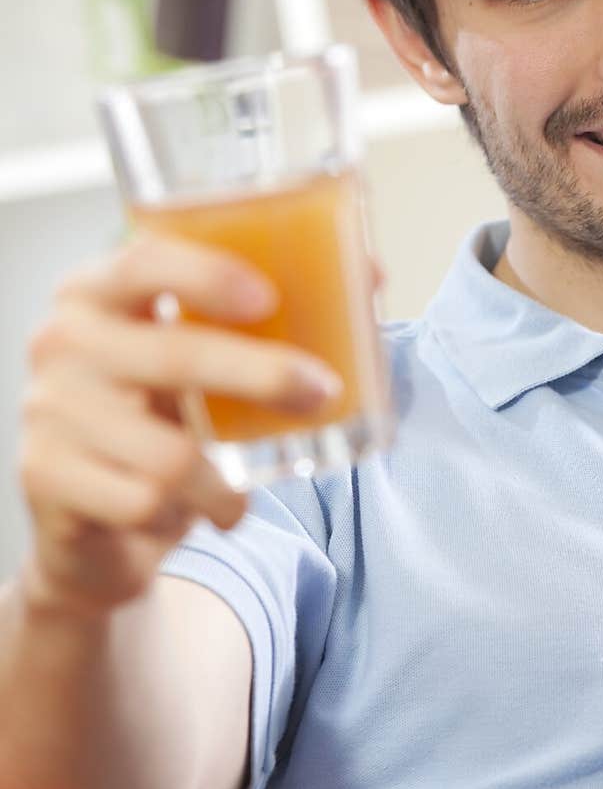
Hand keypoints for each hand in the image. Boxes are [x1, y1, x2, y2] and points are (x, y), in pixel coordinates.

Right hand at [17, 234, 376, 615]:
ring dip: (224, 484)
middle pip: (177, 355)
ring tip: (237, 495)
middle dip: (263, 375)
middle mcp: (63, 341)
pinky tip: (188, 516)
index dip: (211, 274)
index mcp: (97, 291)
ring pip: (170, 454)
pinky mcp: (45, 477)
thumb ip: (263, 321)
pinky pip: (143, 503)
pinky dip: (187, 516)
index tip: (270, 297)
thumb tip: (371, 273)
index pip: (147, 261)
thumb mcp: (200, 366)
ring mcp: (47, 411)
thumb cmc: (159, 422)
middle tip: (321, 392)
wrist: (91, 527)